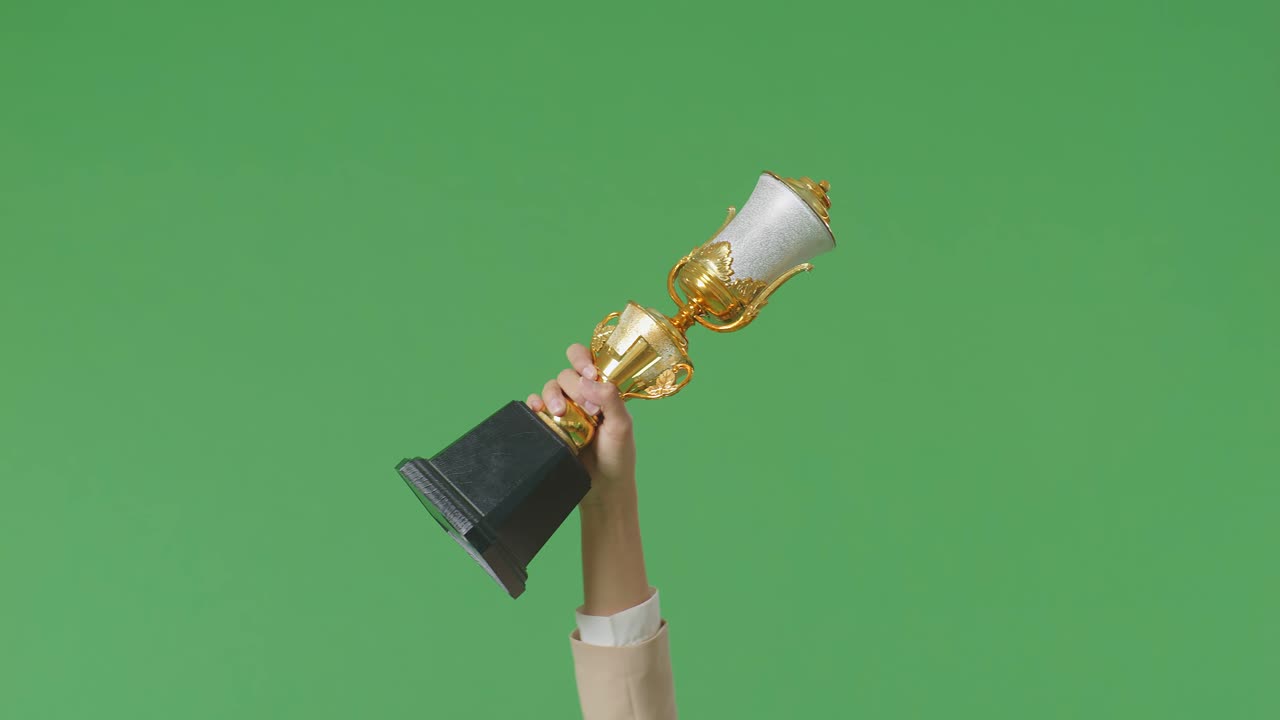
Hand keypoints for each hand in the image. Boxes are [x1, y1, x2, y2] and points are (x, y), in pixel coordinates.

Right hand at [527, 342, 648, 615]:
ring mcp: (565, 410)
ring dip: (552, 395)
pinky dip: (533, 404)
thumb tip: (590, 380)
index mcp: (602, 389)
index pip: (588, 359)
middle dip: (572, 385)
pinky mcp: (550, 425)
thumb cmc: (618, 457)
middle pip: (566, 373)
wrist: (602, 489)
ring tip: (559, 414)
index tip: (589, 373)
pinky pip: (535, 406)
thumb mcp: (622, 427)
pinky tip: (538, 411)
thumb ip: (611, 399)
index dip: (584, 359)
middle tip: (585, 407)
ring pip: (550, 387)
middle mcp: (582, 396)